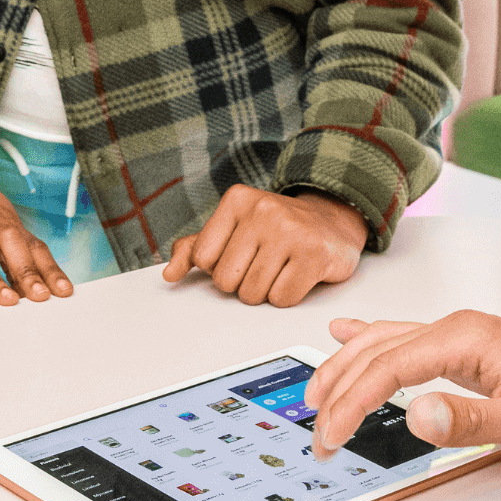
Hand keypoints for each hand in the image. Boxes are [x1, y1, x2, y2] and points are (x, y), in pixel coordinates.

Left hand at [162, 184, 364, 305]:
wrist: (331, 221)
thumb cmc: (275, 228)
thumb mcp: (232, 228)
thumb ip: (194, 248)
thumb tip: (169, 274)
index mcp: (237, 201)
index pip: (203, 258)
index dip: (219, 267)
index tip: (238, 255)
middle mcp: (262, 210)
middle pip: (226, 280)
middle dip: (241, 283)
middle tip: (261, 265)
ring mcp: (290, 231)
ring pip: (253, 294)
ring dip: (264, 292)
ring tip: (278, 269)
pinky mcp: (314, 255)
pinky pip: (282, 299)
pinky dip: (286, 297)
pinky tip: (295, 275)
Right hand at [303, 312, 500, 464]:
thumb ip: (470, 420)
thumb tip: (418, 414)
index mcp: (462, 340)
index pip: (386, 368)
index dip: (352, 402)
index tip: (333, 432)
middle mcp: (452, 331)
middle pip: (373, 352)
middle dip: (337, 389)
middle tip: (319, 429)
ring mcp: (455, 337)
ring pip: (379, 342)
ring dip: (343, 367)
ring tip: (315, 391)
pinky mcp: (460, 348)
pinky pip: (398, 339)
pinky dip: (365, 342)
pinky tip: (348, 336)